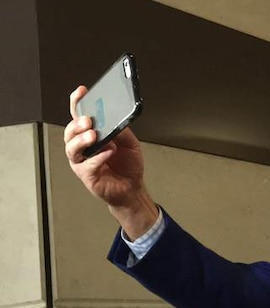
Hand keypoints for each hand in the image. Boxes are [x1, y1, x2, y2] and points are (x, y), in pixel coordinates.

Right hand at [64, 85, 157, 238]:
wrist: (133, 187)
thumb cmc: (128, 165)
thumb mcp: (130, 143)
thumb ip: (121, 130)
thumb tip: (113, 120)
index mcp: (91, 134)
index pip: (79, 115)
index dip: (77, 103)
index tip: (81, 92)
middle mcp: (83, 146)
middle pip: (71, 131)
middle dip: (77, 124)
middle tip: (88, 121)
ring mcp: (82, 161)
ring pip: (72, 148)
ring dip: (82, 140)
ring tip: (94, 136)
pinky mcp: (87, 175)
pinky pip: (87, 165)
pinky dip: (98, 157)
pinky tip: (108, 152)